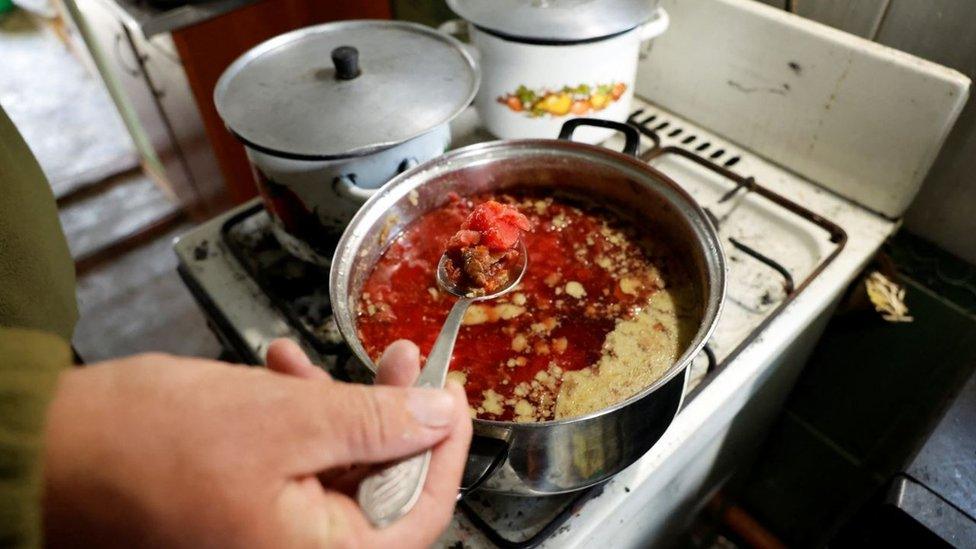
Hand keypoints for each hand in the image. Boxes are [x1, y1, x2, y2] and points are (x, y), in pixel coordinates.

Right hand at [43, 340, 470, 547]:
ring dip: (335, 408)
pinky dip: (296, 420)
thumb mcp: (286, 419)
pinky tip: (278, 374)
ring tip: (310, 361)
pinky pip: (294, 469)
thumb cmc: (144, 447)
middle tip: (396, 359)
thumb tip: (439, 415)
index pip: (422, 513)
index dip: (445, 447)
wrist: (45, 453)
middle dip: (387, 414)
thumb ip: (377, 420)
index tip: (451, 393)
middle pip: (381, 490)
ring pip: (336, 471)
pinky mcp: (244, 517)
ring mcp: (268, 541)